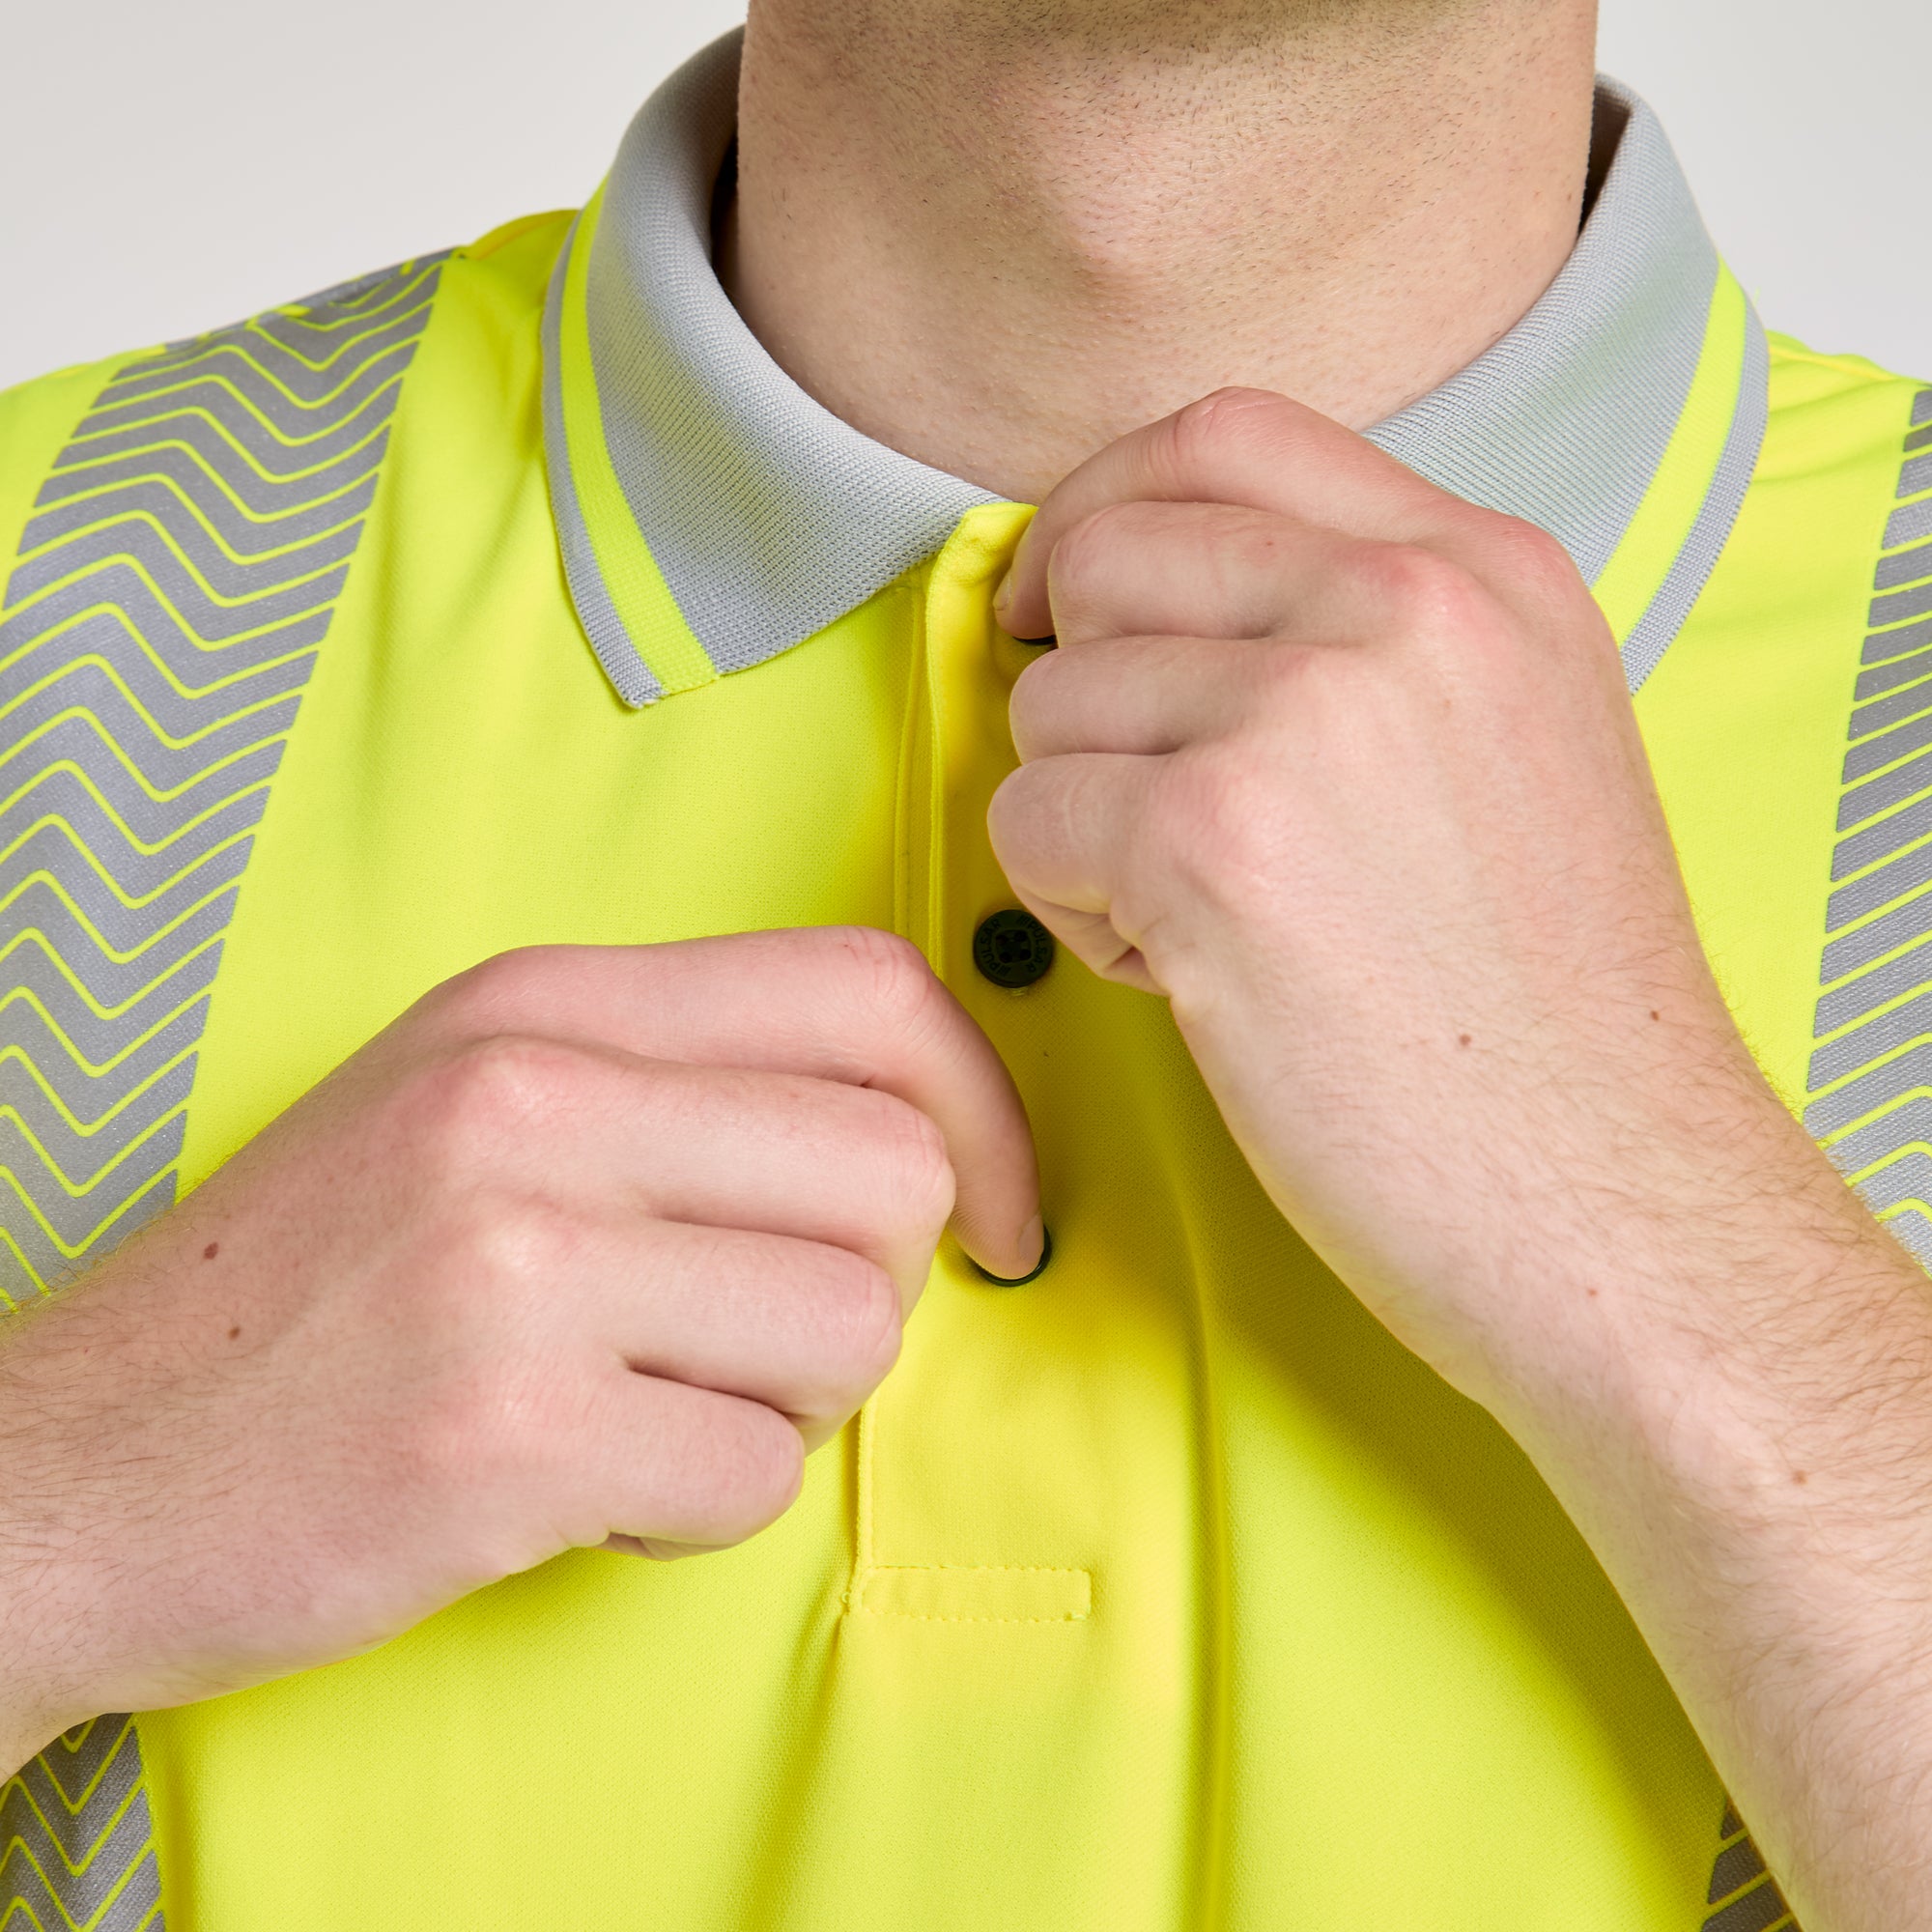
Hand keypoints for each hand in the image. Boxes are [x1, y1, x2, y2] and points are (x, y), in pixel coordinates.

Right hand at [0, 928, 1038, 1773]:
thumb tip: (912, 1133)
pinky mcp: (509, 1433)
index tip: (996, 1208)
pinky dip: (698, 1509)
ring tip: (649, 1406)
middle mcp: (536, 1099)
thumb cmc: (309, 1288)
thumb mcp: (471, 1105)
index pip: (869, 990)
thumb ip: (678, 1088)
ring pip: (851, 1328)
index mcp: (544, 1002)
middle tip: (756, 1337)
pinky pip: (752, 1474)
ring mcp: (520, 1260)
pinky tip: (588, 1487)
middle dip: (872, 1285)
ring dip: (782, 1404)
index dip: (981, 1104)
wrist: (78, 1461)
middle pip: (894, 1171)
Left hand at [992, 387, 1931, 1929]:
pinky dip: (1076, 911)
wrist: (1616, 1200)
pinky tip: (1190, 979)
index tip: (1062, 602)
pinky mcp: (1214, 842)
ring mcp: (1310, 714)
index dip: (1102, 502)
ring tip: (1211, 924)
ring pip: (1050, 705)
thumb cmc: (1546, 1014)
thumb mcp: (1513, 743)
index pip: (1222, 436)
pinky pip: (1029, 821)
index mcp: (1485, 569)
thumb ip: (1359, 637)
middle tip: (1148, 813)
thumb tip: (1144, 598)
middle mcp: (1403, 607)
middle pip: (1106, 555)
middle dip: (1081, 688)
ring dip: (1088, 822)